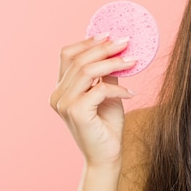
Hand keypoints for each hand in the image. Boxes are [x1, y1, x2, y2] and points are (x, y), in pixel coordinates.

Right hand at [50, 34, 136, 167]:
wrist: (107, 156)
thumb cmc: (107, 126)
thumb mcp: (108, 94)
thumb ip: (107, 74)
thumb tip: (117, 50)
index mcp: (61, 88)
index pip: (67, 55)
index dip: (87, 42)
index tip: (109, 34)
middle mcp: (58, 95)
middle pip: (79, 60)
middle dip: (105, 48)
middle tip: (127, 42)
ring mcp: (64, 104)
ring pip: (88, 71)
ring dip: (114, 63)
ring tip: (133, 62)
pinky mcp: (76, 113)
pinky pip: (99, 89)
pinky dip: (118, 88)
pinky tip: (131, 93)